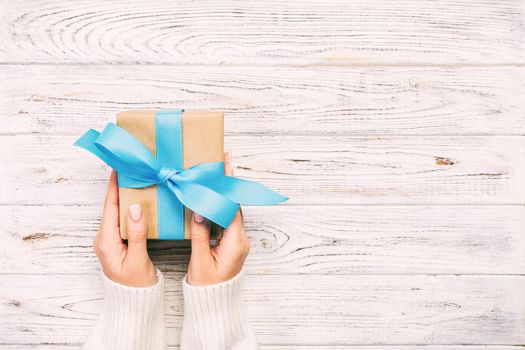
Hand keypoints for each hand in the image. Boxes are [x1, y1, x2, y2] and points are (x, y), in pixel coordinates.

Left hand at [92, 170, 156, 286]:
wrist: (133, 302)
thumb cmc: (136, 285)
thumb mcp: (138, 260)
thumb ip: (137, 234)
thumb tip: (135, 208)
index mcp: (106, 242)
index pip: (110, 208)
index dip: (114, 187)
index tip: (118, 169)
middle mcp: (104, 239)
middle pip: (112, 207)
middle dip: (120, 188)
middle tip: (130, 170)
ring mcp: (110, 241)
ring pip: (117, 213)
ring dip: (125, 197)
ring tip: (135, 180)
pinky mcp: (117, 243)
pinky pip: (122, 220)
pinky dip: (129, 208)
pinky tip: (138, 201)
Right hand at [188, 152, 250, 284]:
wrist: (216, 303)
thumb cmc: (208, 287)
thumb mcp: (200, 261)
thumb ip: (201, 236)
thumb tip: (198, 212)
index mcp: (236, 242)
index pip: (232, 207)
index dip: (227, 186)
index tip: (225, 166)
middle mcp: (240, 238)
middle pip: (234, 204)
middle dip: (228, 182)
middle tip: (223, 160)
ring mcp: (237, 240)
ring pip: (231, 210)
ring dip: (224, 191)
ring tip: (217, 171)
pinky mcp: (232, 242)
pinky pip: (227, 218)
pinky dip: (220, 204)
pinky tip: (212, 194)